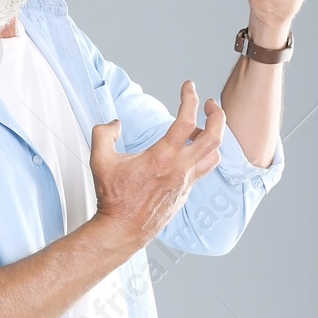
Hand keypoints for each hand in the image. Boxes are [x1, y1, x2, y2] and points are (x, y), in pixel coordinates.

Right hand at [89, 81, 224, 252]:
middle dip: (217, 115)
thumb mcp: (99, 160)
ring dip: (212, 138)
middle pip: (214, 137)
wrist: (123, 229)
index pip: (185, 121)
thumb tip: (115, 124)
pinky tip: (190, 153)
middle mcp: (180, 169)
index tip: (188, 87)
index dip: (190, 98)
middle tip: (210, 105)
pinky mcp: (186, 192)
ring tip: (199, 130)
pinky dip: (203, 156)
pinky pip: (204, 170)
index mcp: (162, 158)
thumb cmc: (114, 198)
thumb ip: (104, 134)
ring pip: (214, 155)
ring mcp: (186, 182)